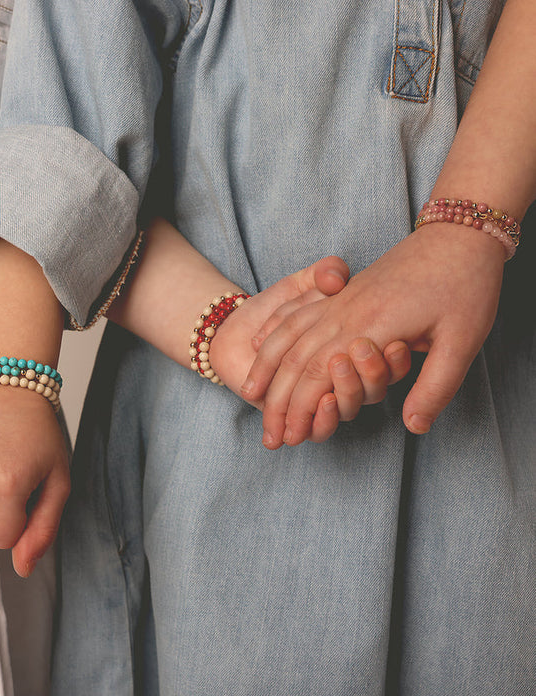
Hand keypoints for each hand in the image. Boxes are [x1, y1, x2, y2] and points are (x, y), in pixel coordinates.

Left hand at [208, 256, 409, 442]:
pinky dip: (324, 416)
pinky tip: (322, 401)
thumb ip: (325, 274)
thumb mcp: (301, 283)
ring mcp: (323, 399)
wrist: (231, 330)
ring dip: (349, 389)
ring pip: (348, 406)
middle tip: (364, 348)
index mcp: (353, 347)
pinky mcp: (300, 417)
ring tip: (338, 366)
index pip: (389, 363)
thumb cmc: (270, 307)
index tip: (399, 343)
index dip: (396, 357)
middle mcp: (343, 379)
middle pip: (371, 387)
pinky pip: (320, 426)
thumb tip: (338, 278)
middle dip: (373, 370)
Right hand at [241, 222, 504, 446]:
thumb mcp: (463, 341)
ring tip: (253, 397)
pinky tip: (261, 350)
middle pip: (296, 362)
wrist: (459, 233)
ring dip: (268, 370)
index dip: (301, 411)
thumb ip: (435, 387)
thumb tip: (414, 427)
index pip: (318, 376)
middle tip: (269, 436)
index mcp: (370, 328)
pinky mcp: (341, 293)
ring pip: (289, 338)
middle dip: (278, 403)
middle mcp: (345, 314)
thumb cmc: (466, 285)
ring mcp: (339, 301)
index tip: (290, 438)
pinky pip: (295, 315)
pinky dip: (273, 336)